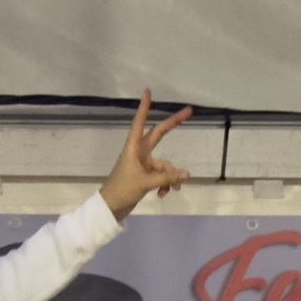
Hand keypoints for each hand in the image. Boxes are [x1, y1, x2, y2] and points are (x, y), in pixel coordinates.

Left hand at [98, 91, 193, 219]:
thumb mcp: (145, 182)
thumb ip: (167, 177)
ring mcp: (143, 164)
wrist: (110, 208)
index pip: (140, 123)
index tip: (147, 92)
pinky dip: (165, 184)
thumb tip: (187, 174)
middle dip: (173, 125)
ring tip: (170, 190)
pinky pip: (162, 175)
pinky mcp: (145, 175)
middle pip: (159, 134)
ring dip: (170, 176)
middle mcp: (139, 152)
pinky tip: (163, 194)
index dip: (144, 107)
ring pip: (164, 163)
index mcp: (134, 148)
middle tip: (190, 111)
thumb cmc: (122, 190)